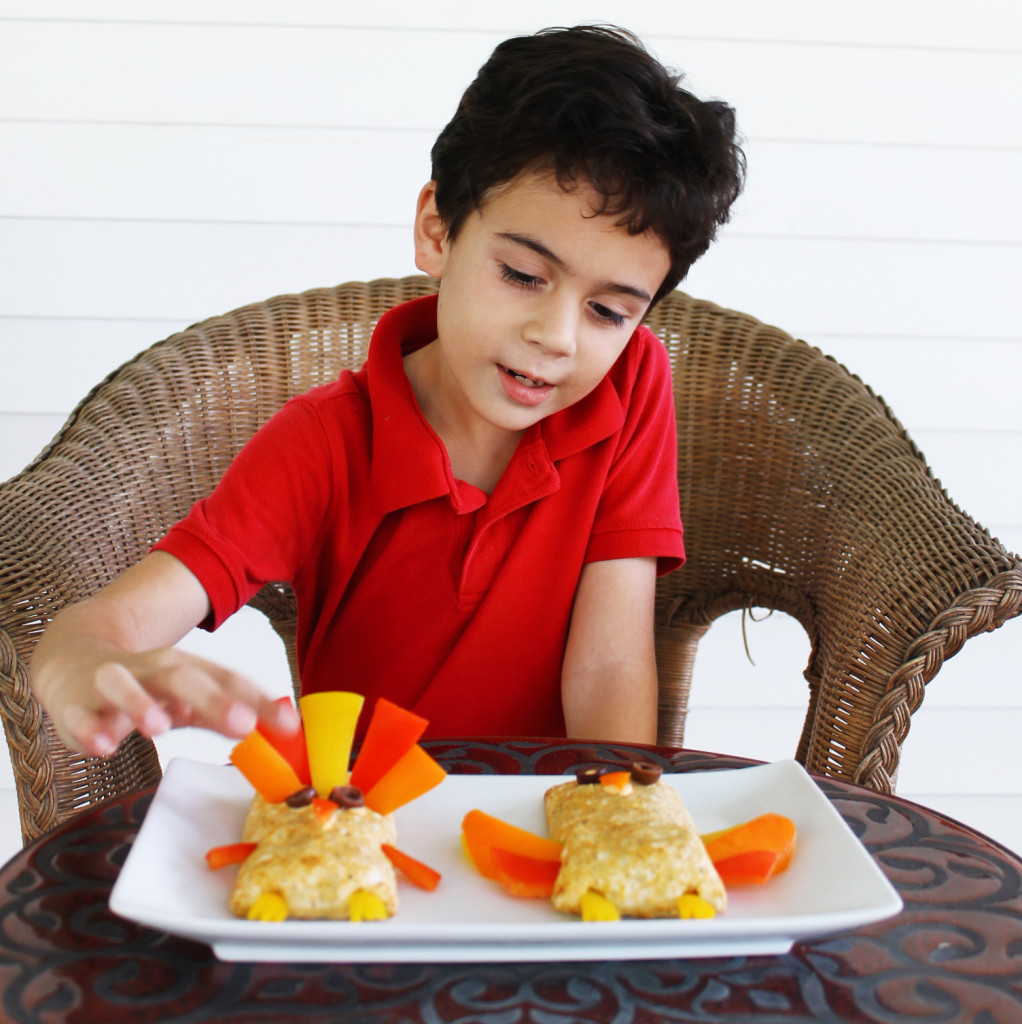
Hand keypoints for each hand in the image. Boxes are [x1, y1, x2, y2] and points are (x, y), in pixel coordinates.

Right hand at [35, 643, 298, 756]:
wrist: (75, 660)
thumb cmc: (145, 687)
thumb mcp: (188, 698)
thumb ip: (225, 713)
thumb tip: (276, 731)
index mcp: (188, 668)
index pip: (228, 680)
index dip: (260, 702)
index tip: (290, 726)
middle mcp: (153, 670)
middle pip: (185, 678)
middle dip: (214, 700)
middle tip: (243, 724)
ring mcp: (112, 683)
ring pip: (126, 686)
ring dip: (142, 704)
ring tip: (160, 728)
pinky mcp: (74, 704)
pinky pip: (78, 715)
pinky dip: (88, 729)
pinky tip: (102, 745)